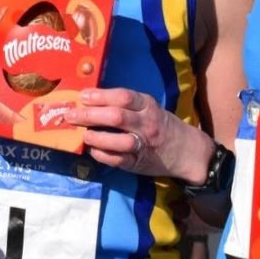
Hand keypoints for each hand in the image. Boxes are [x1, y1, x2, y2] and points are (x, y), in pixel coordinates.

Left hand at [66, 87, 211, 185]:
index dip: (101, 96)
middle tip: (71, 115)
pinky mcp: (139, 162)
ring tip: (83, 135)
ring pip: (119, 140)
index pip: (123, 97)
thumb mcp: (150, 108)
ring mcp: (144, 144)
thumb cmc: (162, 125)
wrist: (188, 151)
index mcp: (148, 105)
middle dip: (90, 115)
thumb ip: (127, 104)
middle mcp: (147, 123)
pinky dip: (103, 154)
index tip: (82, 96)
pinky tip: (92, 150)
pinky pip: (118, 159)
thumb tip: (92, 99)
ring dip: (97, 137)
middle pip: (116, 117)